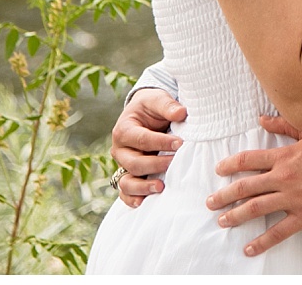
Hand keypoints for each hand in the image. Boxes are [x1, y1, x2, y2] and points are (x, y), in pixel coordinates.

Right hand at [110, 88, 185, 206]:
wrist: (145, 115)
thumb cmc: (151, 108)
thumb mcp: (157, 99)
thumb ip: (167, 105)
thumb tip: (181, 113)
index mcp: (124, 130)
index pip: (142, 139)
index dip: (161, 142)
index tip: (180, 143)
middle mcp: (120, 150)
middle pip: (134, 163)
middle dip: (155, 164)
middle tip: (175, 162)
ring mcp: (123, 166)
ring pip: (127, 182)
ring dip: (143, 186)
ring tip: (161, 187)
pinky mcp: (128, 177)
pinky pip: (125, 193)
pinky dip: (131, 199)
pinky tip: (143, 203)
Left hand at [207, 122, 301, 256]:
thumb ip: (285, 126)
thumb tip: (262, 118)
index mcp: (285, 157)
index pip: (249, 160)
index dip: (230, 165)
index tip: (219, 170)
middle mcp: (284, 178)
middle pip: (245, 187)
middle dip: (224, 195)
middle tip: (210, 202)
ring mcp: (292, 199)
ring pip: (256, 209)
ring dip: (235, 216)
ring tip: (222, 221)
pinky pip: (278, 232)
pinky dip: (261, 242)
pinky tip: (249, 248)